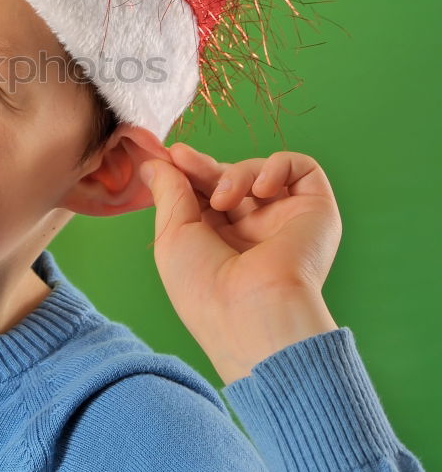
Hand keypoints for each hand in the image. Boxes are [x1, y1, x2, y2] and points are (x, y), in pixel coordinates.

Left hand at [143, 143, 340, 383]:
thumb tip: (155, 162)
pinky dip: (278, 166)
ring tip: (222, 200)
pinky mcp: (316, 211)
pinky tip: (261, 189)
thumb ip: (168, 192)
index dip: (189, 171)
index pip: (205, 193)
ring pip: (261, 171)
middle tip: (184, 161)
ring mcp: (284, 220)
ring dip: (236, 173)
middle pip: (231, 178)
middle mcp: (253, 231)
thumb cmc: (204, 288)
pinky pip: (302, 168)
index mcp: (219, 243)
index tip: (171, 155)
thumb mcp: (172, 236)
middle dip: (205, 167)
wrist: (252, 316)